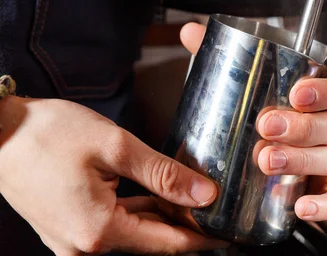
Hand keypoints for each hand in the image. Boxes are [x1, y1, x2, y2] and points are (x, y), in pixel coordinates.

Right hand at [0, 96, 227, 254]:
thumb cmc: (49, 134)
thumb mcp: (116, 147)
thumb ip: (164, 174)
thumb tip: (203, 194)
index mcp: (98, 231)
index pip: (166, 245)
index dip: (200, 238)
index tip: (226, 233)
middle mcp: (83, 247)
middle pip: (150, 241)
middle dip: (183, 225)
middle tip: (212, 207)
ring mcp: (72, 241)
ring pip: (133, 233)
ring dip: (161, 216)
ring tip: (190, 198)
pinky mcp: (67, 228)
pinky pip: (113, 226)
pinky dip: (137, 212)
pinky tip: (156, 196)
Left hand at [180, 22, 326, 221]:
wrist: (285, 138)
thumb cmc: (279, 104)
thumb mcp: (259, 77)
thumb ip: (229, 53)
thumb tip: (191, 31)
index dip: (326, 91)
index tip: (296, 92)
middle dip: (303, 126)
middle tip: (267, 125)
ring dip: (302, 160)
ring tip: (267, 160)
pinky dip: (323, 205)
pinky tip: (302, 207)